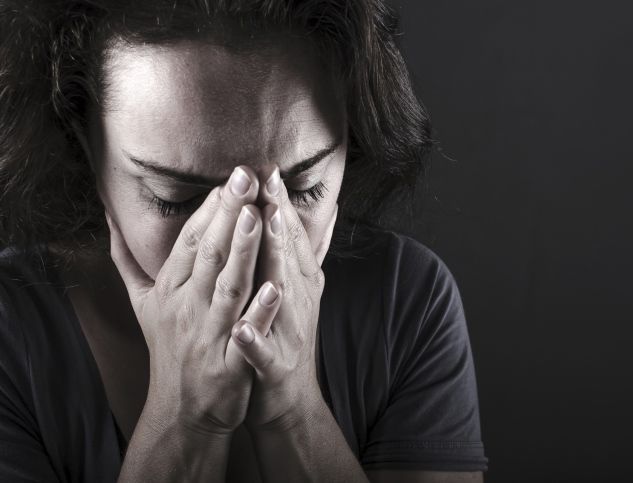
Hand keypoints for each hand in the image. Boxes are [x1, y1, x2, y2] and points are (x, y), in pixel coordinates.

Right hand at [105, 167, 279, 434]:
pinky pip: (246, 335)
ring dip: (242, 252)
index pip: (190, 242)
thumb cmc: (169, 346)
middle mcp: (186, 308)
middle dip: (228, 215)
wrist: (181, 409)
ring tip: (257, 217)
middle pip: (208, 255)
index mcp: (170, 290)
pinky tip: (277, 288)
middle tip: (246, 177)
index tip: (229, 177)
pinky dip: (260, 312)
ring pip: (227, 287)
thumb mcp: (142, 303)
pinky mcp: (229, 364)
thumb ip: (127, 259)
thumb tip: (108, 216)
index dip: (209, 209)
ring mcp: (207, 336)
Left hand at [231, 166, 337, 430]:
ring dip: (275, 263)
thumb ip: (306, 251)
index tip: (268, 169)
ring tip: (266, 231)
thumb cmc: (286, 334)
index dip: (281, 202)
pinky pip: (263, 354)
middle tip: (269, 183)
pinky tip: (241, 330)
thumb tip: (326, 210)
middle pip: (288, 255)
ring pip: (281, 294)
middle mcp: (298, 301)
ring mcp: (289, 332)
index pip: (290, 236)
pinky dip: (255, 341)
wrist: (290, 398)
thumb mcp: (300, 288)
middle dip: (280, 219)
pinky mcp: (275, 366)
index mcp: (298, 282)